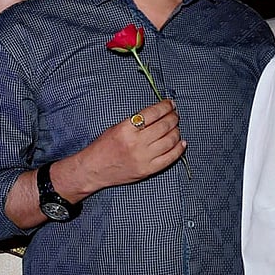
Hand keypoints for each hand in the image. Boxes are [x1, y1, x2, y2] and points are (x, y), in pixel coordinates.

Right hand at [71, 99, 186, 194]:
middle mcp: (136, 143)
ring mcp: (143, 158)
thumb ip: (137, 122)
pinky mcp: (148, 170)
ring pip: (170, 141)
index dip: (165, 107)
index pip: (153, 113)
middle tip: (175, 114)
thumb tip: (160, 113)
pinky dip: (179, 149)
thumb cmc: (103, 147)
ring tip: (176, 127)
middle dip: (173, 117)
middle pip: (164, 126)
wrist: (93, 170)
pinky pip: (170, 158)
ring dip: (177, 131)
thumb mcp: (116, 127)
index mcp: (126, 129)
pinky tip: (182, 143)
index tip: (171, 104)